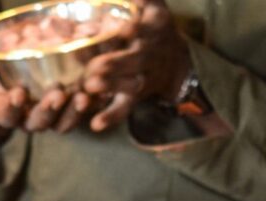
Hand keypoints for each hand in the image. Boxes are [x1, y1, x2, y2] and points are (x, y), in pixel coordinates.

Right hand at [0, 47, 90, 143]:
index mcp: (7, 112)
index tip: (18, 93)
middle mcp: (29, 121)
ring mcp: (51, 120)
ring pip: (62, 124)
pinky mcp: (68, 115)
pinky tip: (98, 94)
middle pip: (39, 123)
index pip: (8, 114)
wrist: (13, 94)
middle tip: (57, 94)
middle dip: (48, 110)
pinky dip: (89, 108)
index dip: (13, 107)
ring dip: (73, 113)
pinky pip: (79, 117)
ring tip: (82, 97)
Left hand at [83, 0, 190, 131]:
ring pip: (128, 85)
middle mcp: (147, 55)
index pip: (141, 30)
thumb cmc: (156, 28)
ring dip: (111, 87)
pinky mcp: (135, 95)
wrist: (175, 61)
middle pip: (134, 60)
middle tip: (95, 65)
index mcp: (151, 31)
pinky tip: (96, 124)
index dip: (131, 30)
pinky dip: (111, 117)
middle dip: (115, 63)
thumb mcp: (155, 7)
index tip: (122, 29)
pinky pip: (124, 108)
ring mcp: (142, 77)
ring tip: (91, 86)